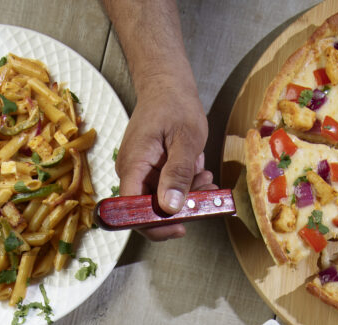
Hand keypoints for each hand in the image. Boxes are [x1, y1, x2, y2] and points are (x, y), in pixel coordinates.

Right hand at [116, 78, 211, 241]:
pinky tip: (198, 170)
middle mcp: (132, 173)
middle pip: (149, 211)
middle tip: (206, 196)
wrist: (167, 85)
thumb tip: (170, 206)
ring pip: (162, 202)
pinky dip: (185, 185)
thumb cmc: (174, 104)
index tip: (181, 226)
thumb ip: (178, 173)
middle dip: (180, 209)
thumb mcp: (185, 140)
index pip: (131, 211)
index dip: (154, 225)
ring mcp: (141, 173)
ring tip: (205, 178)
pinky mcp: (151, 171)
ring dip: (187, 196)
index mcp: (133, 166)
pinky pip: (167, 189)